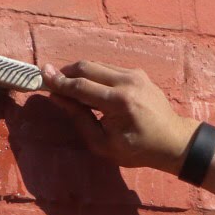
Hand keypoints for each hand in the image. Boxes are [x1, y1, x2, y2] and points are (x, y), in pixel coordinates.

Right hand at [38, 61, 198, 173]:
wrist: (172, 140)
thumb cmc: (136, 149)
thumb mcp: (103, 143)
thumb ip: (79, 118)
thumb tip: (58, 98)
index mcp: (118, 102)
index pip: (81, 86)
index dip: (59, 82)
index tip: (42, 76)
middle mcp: (127, 82)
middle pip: (88, 67)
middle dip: (66, 72)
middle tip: (50, 78)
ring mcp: (134, 74)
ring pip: (97, 65)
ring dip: (79, 73)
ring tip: (67, 86)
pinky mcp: (137, 73)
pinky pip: (108, 69)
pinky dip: (94, 75)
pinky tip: (87, 88)